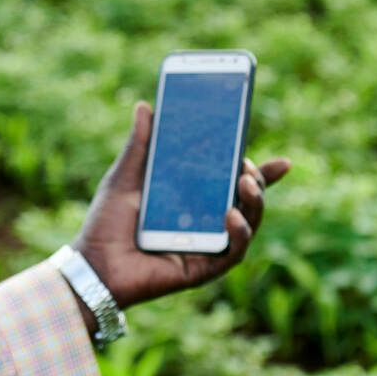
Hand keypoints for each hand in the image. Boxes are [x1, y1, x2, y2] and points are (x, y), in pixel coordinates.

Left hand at [70, 101, 290, 312]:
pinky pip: (232, 253)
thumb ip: (140, 145)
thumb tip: (145, 106)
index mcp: (193, 199)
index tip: (285, 162)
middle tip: (247, 165)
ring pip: (247, 224)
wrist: (91, 264)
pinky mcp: (202, 269)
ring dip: (255, 202)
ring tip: (246, 182)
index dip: (263, 174)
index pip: (234, 183)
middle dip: (258, 181)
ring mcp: (208, 246)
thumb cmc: (106, 223)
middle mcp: (206, 223)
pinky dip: (239, 233)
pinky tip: (231, 215)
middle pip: (246, 201)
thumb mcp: (125, 178)